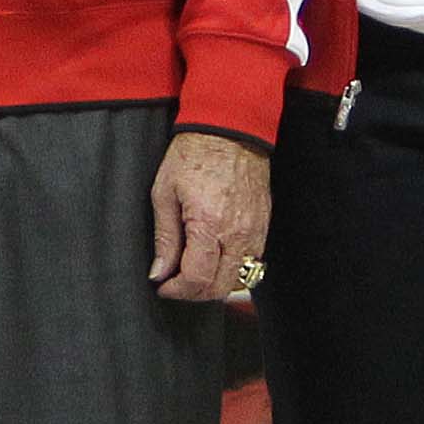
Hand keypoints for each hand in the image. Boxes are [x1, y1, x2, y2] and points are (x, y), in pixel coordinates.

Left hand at [148, 128, 268, 303]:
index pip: (197, 278)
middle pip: (220, 287)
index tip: (163, 286)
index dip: (177, 290)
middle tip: (176, 284)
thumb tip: (159, 272)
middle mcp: (237, 233)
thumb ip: (164, 238)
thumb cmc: (193, 156)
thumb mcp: (164, 193)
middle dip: (194, 293)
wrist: (230, 130)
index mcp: (209, 223)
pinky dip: (233, 269)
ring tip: (195, 272)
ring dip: (215, 284)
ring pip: (239, 279)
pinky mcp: (264, 226)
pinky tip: (215, 258)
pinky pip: (253, 262)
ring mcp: (255, 231)